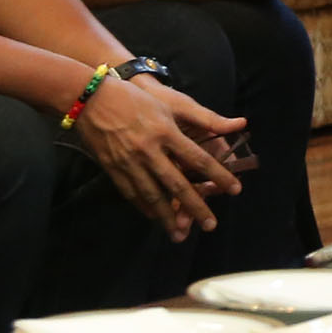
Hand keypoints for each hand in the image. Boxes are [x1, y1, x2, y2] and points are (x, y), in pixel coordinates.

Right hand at [73, 68, 244, 239]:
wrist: (91, 99)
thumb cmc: (136, 98)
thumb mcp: (172, 103)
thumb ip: (206, 118)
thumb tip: (240, 123)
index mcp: (166, 132)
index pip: (198, 158)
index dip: (218, 175)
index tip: (235, 189)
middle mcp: (149, 150)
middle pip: (177, 184)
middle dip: (196, 206)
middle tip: (210, 225)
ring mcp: (129, 162)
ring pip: (152, 195)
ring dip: (168, 217)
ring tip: (180, 234)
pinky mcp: (113, 169)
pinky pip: (132, 194)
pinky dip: (145, 208)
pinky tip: (154, 217)